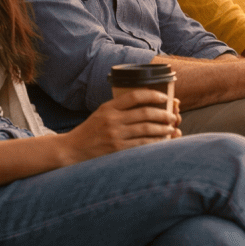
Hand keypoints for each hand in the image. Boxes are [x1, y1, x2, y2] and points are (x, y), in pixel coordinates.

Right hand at [64, 89, 179, 162]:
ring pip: (147, 129)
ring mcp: (115, 135)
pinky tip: (162, 141)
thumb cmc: (90, 131)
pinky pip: (142, 144)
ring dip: (163, 129)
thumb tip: (148, 104)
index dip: (153, 95)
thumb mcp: (102, 113)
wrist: (72, 150)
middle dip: (163, 114)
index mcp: (108, 107)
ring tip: (171, 129)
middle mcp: (112, 120)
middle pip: (145, 113)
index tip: (165, 98)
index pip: (135, 95)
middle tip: (173, 117)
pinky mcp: (117, 150)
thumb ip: (120, 108)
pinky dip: (155, 142)